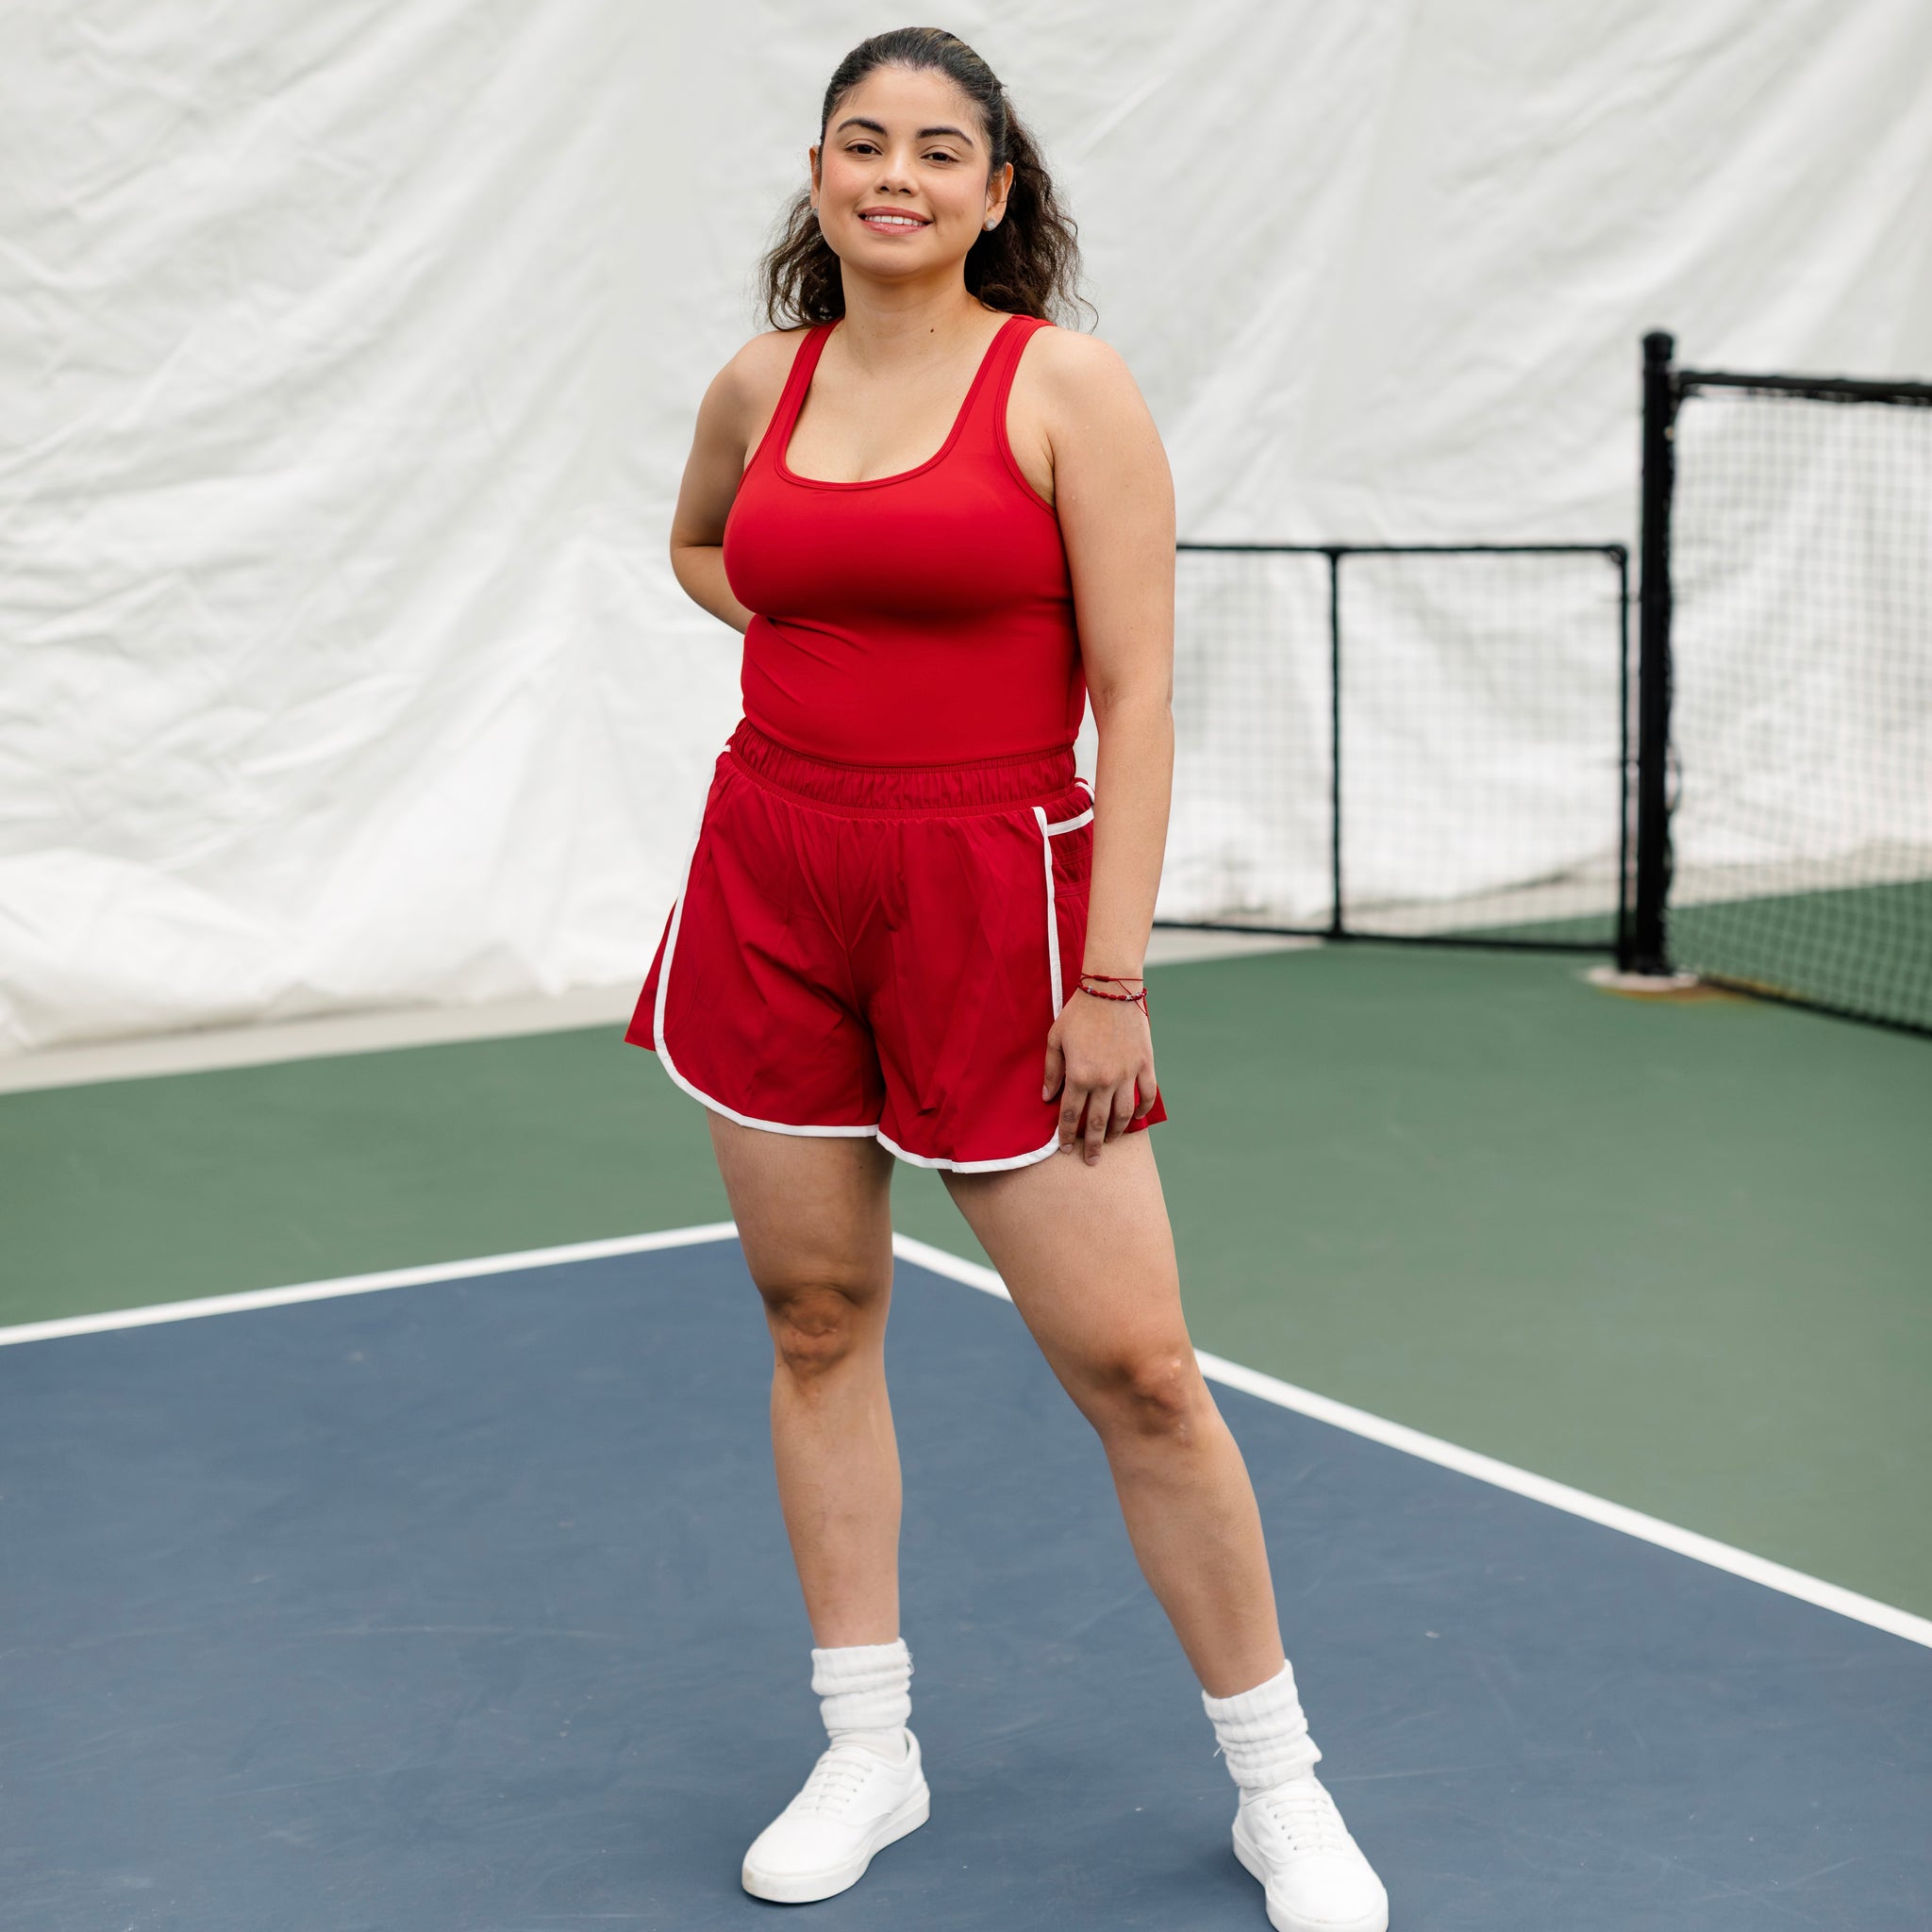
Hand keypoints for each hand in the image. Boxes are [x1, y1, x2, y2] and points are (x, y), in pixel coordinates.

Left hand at [1041, 984, 1158, 1164]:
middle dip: (1093, 1144)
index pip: (1071, 1114)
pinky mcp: (1145, 1064)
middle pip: (1098, 1121)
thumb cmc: (1078, 1013)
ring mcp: (1127, 1074)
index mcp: (1079, 1075)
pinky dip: (1143, 1110)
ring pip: (1124, 1114)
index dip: (1067, 1134)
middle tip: (1091, 1159)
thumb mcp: (1055, 1039)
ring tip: (1112, 1141)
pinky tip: (1136, 1117)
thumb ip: (1051, 1071)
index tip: (1066, 1148)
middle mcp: (1104, 1080)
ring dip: (1117, 1131)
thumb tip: (1046, 1097)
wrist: (1111, 990)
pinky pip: (1147, 1095)